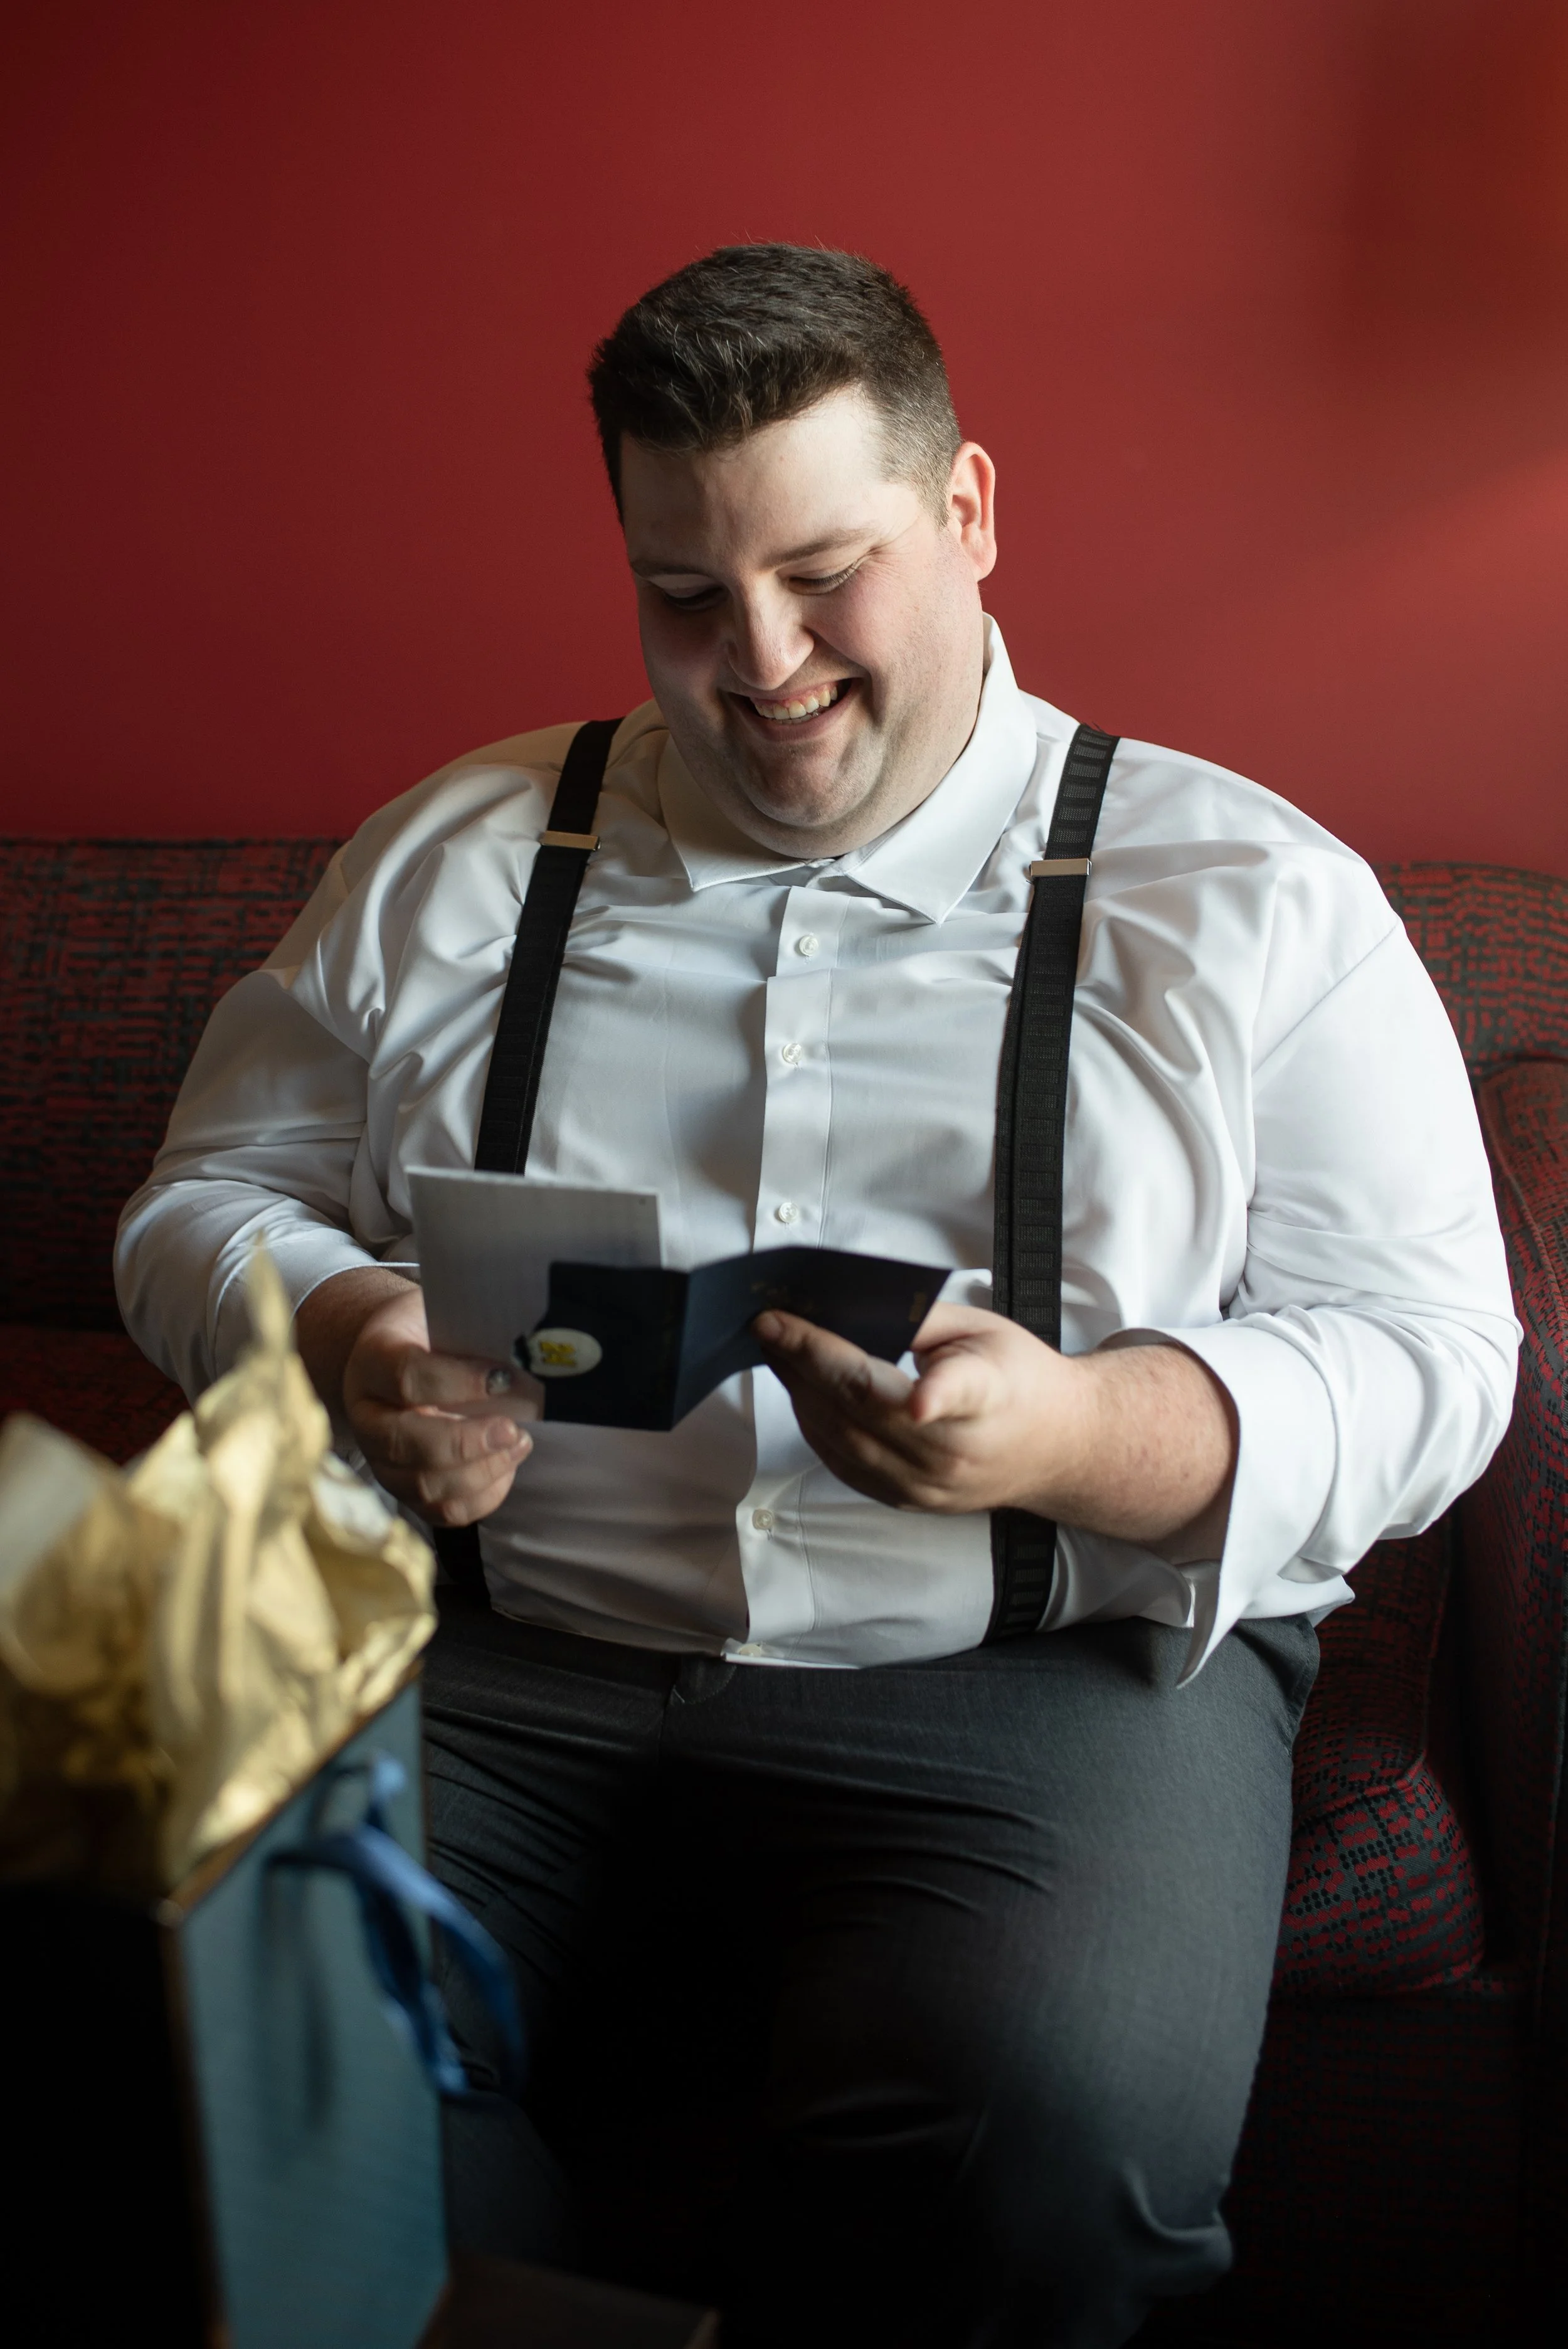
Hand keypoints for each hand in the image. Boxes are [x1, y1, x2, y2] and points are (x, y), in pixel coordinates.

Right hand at [296, 1269, 540, 1525]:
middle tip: (513, 1429)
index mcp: (373, 1361)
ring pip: (424, 1484)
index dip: (458, 1382)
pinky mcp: (404, 1489)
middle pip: (405, 1441)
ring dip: (481, 1471)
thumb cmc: (432, 1333)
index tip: (503, 1378)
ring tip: (519, 1443)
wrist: (399, 1355)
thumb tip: (528, 1365)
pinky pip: (442, 1511)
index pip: (406, 1376)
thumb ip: (476, 1337)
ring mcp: (381, 1459)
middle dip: (467, 1442)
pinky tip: (505, 1467)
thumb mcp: (447, 1316)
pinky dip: (482, 1496)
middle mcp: (367, 1415)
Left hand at [752, 1303, 1236, 1553]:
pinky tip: (800, 1387)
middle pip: (865, 1407)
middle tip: (770, 1324)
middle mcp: (953, 1451)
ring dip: (799, 1390)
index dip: (937, 1395)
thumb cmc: (1020, 1378)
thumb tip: (846, 1304)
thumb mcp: (984, 1330)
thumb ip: (918, 1319)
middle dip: (807, 1361)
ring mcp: (925, 1484)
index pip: (958, 1395)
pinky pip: (841, 1461)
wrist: (1057, 1448)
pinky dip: (814, 1421)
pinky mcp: (905, 1500)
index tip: (916, 1395)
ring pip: (841, 1437)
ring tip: (775, 1348)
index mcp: (987, 1397)